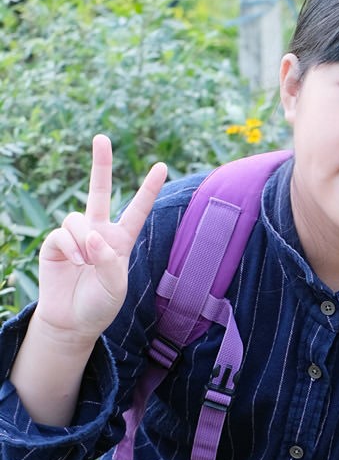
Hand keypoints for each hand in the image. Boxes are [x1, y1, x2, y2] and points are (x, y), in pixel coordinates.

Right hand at [35, 134, 166, 342]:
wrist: (72, 321)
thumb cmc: (99, 306)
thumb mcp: (114, 286)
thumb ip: (107, 260)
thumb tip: (93, 234)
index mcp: (121, 240)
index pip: (137, 210)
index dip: (148, 189)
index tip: (162, 165)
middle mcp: (98, 232)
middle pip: (98, 191)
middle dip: (100, 164)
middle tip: (102, 137)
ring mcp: (76, 236)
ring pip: (78, 219)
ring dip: (83, 241)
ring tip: (85, 263)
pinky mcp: (55, 243)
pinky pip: (63, 234)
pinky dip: (71, 248)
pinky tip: (74, 263)